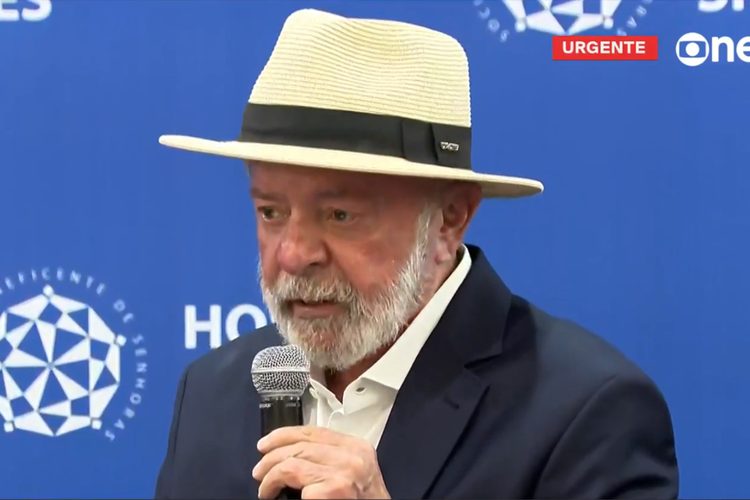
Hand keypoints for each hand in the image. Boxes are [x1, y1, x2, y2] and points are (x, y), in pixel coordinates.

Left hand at [252, 426, 390, 498]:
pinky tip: (274, 496)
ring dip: (271, 476)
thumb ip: (332, 457)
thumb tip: (294, 452)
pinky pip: (297, 485)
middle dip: (272, 457)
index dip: (285, 434)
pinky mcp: (334, 490)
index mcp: (357, 447)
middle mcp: (353, 456)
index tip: (266, 443)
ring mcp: (344, 473)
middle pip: (300, 446)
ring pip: (292, 463)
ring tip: (265, 487)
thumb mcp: (355, 471)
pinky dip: (279, 490)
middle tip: (260, 470)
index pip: (314, 431)